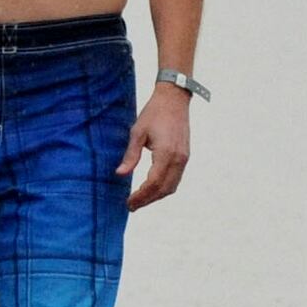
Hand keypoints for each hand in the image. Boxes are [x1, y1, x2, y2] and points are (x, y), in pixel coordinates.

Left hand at [122, 84, 192, 209]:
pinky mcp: (185, 156)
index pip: (154, 182)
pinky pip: (176, 178)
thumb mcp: (137, 132)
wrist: (174, 99)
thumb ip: (130, 155)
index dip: (141, 196)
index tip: (129, 203)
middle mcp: (178, 158)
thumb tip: (120, 174)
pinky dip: (164, 188)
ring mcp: (184, 158)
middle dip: (148, 200)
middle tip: (132, 206)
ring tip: (140, 200)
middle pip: (164, 189)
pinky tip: (152, 189)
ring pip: (172, 186)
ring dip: (156, 196)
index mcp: (166, 153)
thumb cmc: (154, 113)